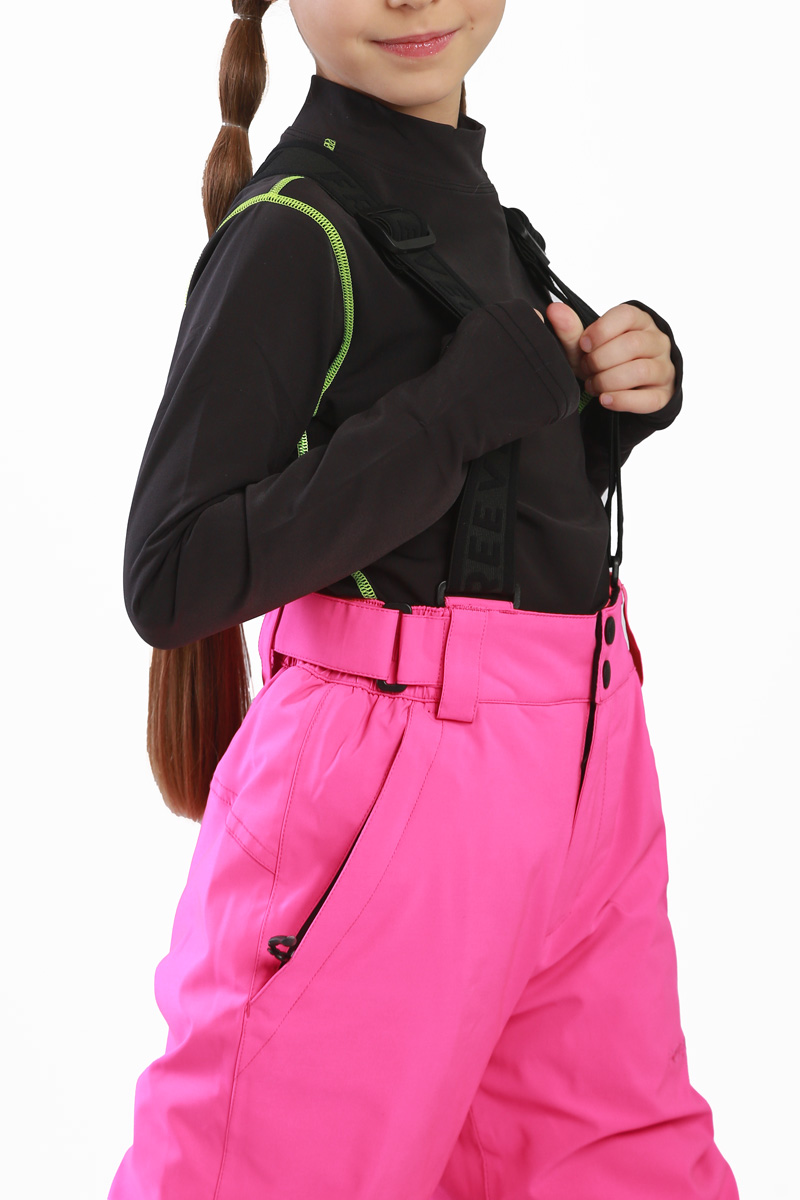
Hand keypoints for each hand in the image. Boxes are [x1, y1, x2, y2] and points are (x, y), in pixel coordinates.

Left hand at [544, 301, 675, 412]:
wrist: (624, 388)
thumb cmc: (605, 361)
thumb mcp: (585, 346)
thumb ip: (570, 330)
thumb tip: (555, 310)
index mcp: (639, 321)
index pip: (626, 316)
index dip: (601, 330)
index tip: (584, 345)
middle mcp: (657, 341)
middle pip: (632, 344)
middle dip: (601, 360)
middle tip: (587, 369)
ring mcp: (663, 368)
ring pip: (640, 371)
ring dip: (608, 380)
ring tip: (594, 385)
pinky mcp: (663, 394)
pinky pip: (647, 399)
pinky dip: (622, 400)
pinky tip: (605, 400)